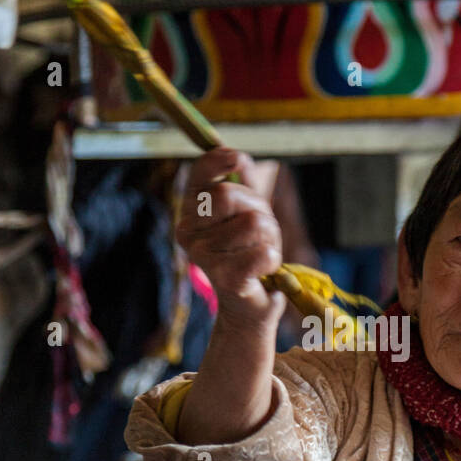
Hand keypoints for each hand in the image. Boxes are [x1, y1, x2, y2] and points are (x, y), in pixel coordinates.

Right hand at [176, 147, 284, 328]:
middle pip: (227, 195)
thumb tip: (236, 156)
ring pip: (252, 222)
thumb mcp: (246, 209)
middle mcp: (188, 232)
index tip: (236, 159)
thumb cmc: (248, 251)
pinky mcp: (225, 279)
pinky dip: (273, 259)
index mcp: (190, 212)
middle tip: (260, 230)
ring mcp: (203, 257)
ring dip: (269, 236)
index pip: (198, 174)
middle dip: (257, 207)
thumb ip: (241, 180)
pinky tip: (264, 270)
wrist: (249, 304)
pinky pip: (262, 253)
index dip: (217, 161)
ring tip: (261, 251)